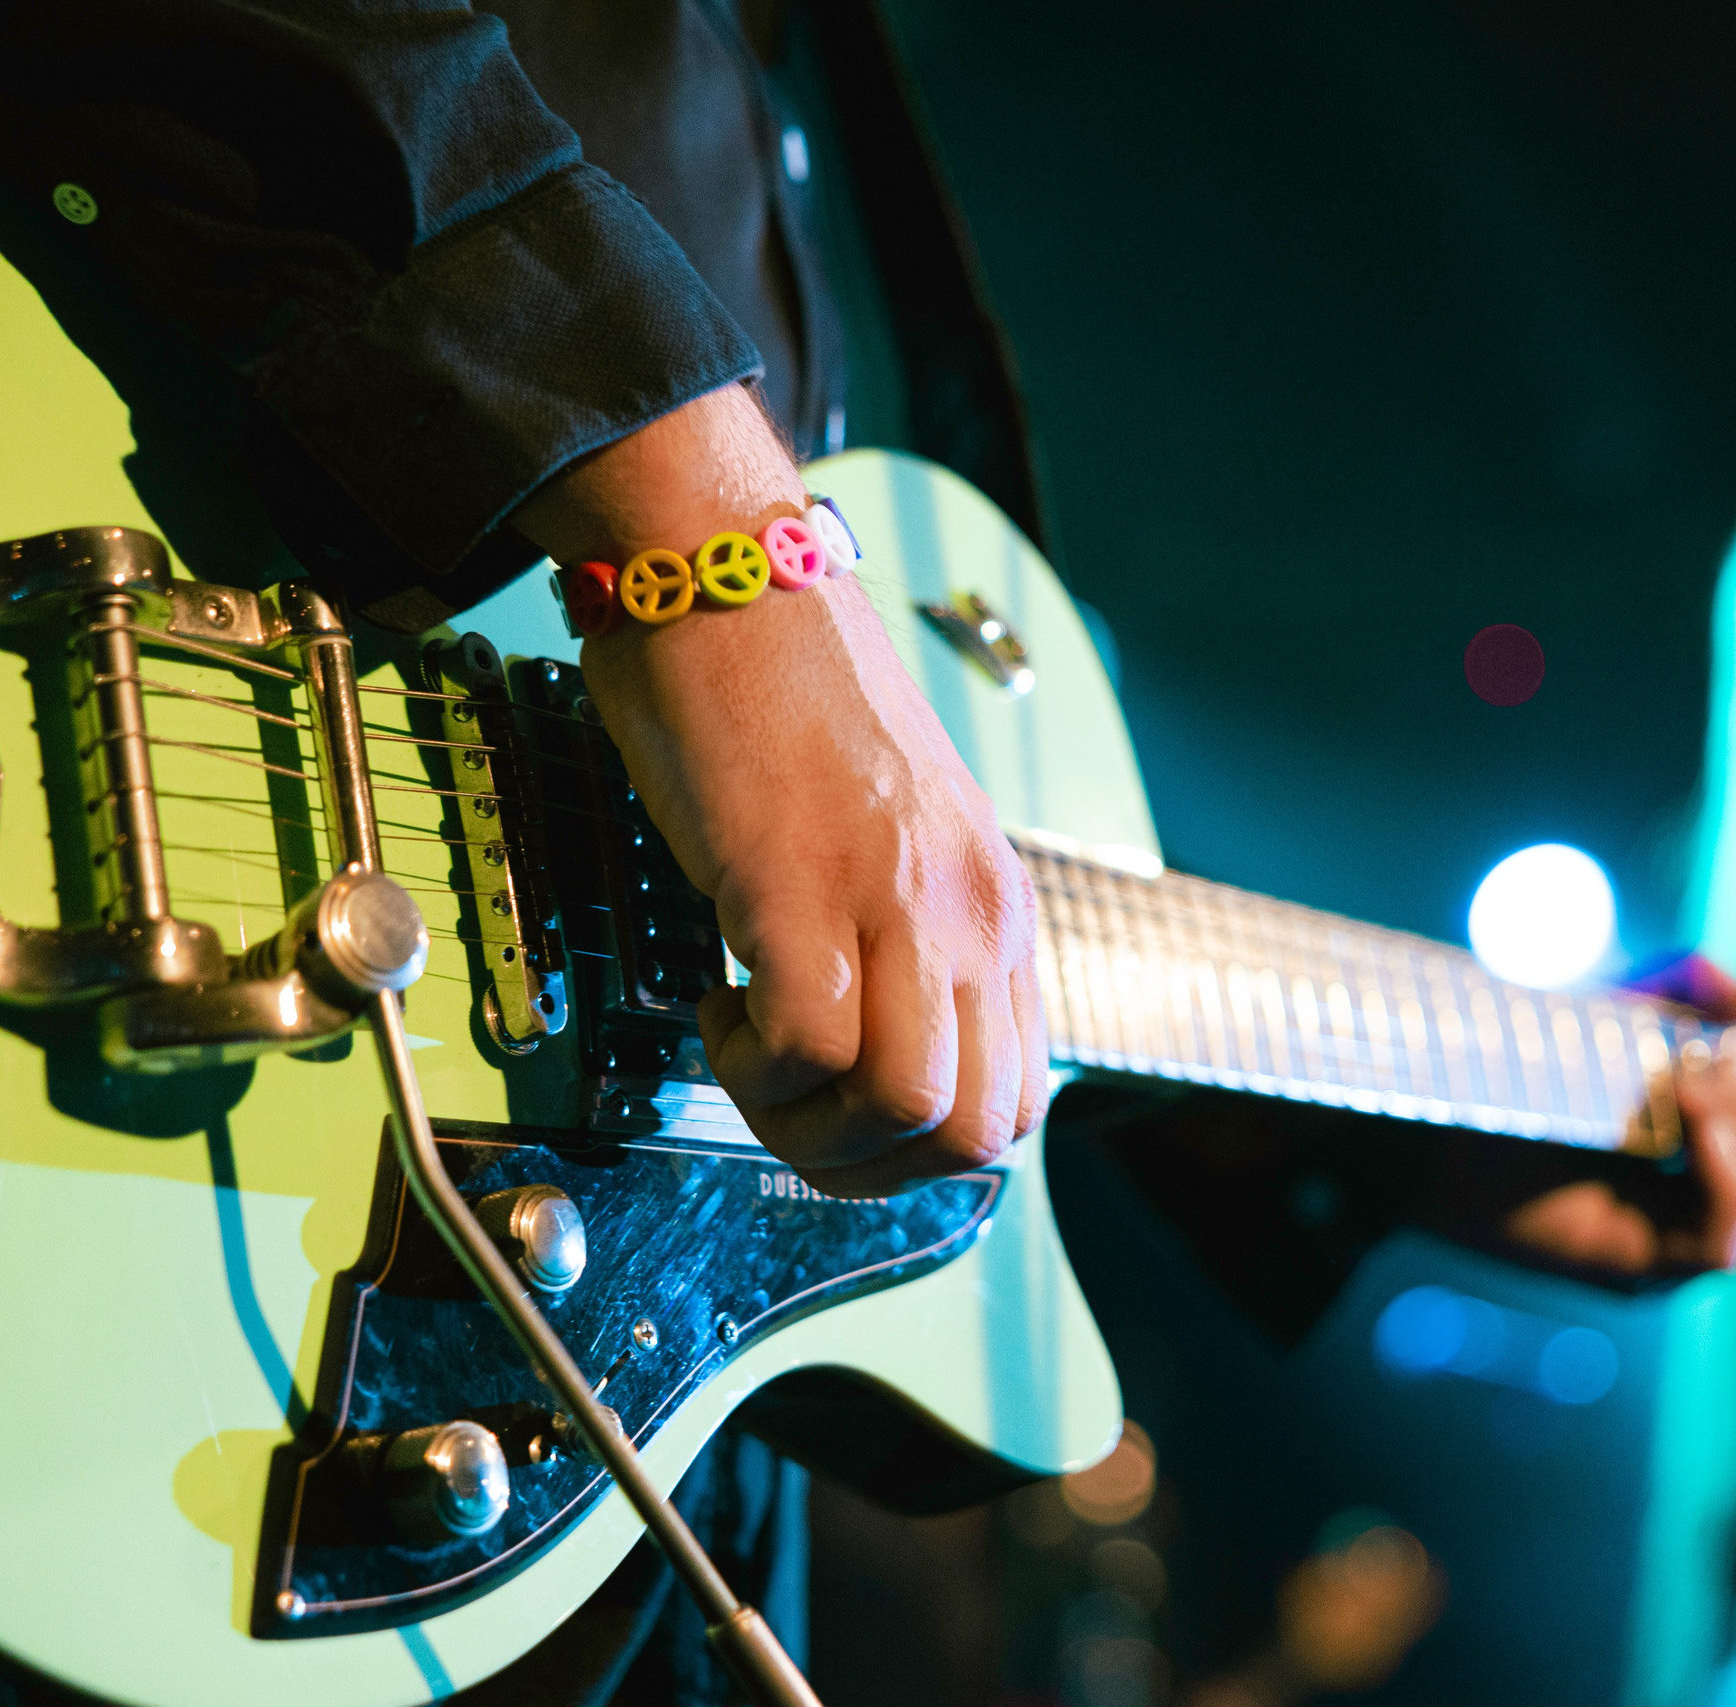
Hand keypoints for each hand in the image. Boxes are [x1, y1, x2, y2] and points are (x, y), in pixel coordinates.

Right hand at [513, 385, 1047, 1194]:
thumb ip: (909, 930)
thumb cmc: (783, 695)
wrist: (721, 567)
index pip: (1021, 1099)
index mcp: (995, 904)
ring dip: (806, 1126)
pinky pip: (807, 1049)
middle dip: (871, 1164)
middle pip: (976, 1134)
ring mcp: (894, 897)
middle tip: (785, 1104)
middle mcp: (969, 910)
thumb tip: (876, 1042)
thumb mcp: (891, 830)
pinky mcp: (798, 881)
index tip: (843, 1104)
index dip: (926, 1145)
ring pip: (904, 1111)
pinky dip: (748, 1066)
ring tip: (744, 1052)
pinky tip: (714, 1003)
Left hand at [1499, 955, 1735, 1276]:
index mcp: (1708, 1163)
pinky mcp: (1637, 1265)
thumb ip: (1691, 985)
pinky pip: (1728, 1243)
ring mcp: (1673, 1246)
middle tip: (1719, 1064)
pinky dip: (1730, 1173)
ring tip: (1693, 1087)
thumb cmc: (1524, 1060)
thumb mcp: (1620, 1005)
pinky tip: (1689, 1117)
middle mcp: (1699, 1214)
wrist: (1440, 1106)